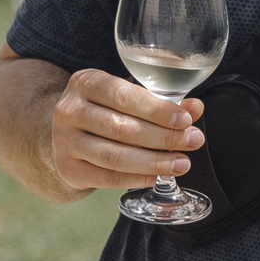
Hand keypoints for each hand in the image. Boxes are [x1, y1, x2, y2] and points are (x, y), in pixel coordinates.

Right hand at [48, 68, 203, 193]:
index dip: (156, 109)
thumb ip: (161, 102)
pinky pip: (107, 177)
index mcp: (85, 82)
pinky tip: (157, 176)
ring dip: (153, 161)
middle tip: (193, 141)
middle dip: (163, 137)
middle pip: (121, 127)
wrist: (66, 136)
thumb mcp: (127, 97)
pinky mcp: (68, 169)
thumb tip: (195, 108)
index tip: (185, 120)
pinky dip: (136, 178)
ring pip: (114, 156)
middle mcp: (69, 110)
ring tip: (181, 163)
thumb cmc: (104, 111)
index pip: (123, 95)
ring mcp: (64, 142)